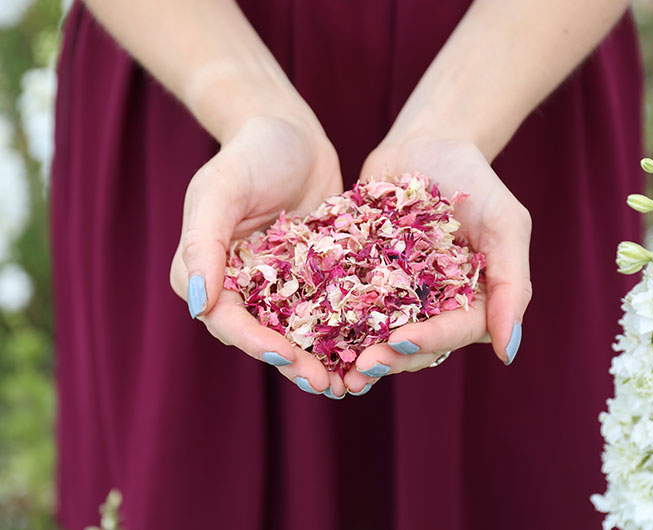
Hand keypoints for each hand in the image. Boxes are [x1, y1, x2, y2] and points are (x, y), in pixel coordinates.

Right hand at [169, 115, 348, 396]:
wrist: (291, 132)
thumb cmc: (249, 153)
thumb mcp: (219, 189)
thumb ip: (203, 243)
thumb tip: (199, 305)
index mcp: (208, 271)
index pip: (226, 319)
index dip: (254, 343)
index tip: (285, 358)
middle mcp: (241, 284)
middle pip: (262, 335)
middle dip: (292, 362)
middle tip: (326, 385)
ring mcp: (279, 283)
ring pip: (296, 331)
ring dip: (320, 358)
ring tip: (350, 383)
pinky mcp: (313, 275)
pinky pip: (327, 308)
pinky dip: (345, 330)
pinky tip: (372, 347)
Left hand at [343, 136, 532, 392]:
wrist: (426, 143)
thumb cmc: (476, 181)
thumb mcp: (506, 225)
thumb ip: (512, 285)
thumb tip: (508, 352)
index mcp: (474, 301)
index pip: (454, 331)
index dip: (428, 341)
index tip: (399, 343)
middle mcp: (436, 306)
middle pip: (415, 344)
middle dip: (390, 357)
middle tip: (360, 367)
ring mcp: (398, 295)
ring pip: (380, 335)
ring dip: (359, 351)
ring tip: (336, 364)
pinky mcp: (366, 278)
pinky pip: (350, 305)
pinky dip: (333, 322)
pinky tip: (311, 332)